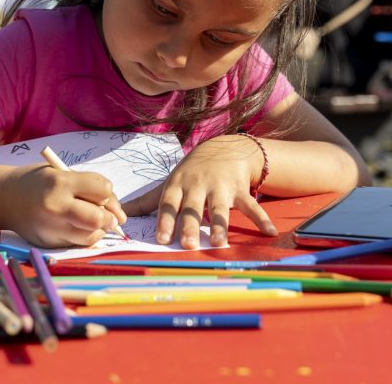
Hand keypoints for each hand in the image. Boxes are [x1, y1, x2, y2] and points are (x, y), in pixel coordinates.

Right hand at [2, 164, 126, 247]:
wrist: (4, 198)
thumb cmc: (37, 182)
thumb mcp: (60, 173)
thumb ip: (87, 187)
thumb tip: (117, 212)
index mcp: (60, 183)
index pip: (101, 189)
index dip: (108, 192)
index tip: (105, 193)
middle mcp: (56, 207)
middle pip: (97, 218)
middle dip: (110, 217)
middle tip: (112, 217)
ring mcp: (51, 228)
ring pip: (90, 236)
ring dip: (98, 229)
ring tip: (93, 221)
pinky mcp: (49, 243)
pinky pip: (77, 243)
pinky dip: (84, 236)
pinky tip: (77, 227)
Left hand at [124, 135, 277, 249]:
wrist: (224, 147)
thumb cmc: (191, 172)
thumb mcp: (170, 183)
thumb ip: (148, 201)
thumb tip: (122, 214)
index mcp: (178, 185)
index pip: (168, 204)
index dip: (164, 220)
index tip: (161, 239)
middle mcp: (198, 185)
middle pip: (193, 208)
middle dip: (190, 225)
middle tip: (188, 245)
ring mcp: (220, 187)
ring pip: (220, 208)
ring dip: (220, 225)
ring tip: (220, 243)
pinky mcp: (240, 189)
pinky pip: (251, 206)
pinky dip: (261, 219)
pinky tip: (270, 233)